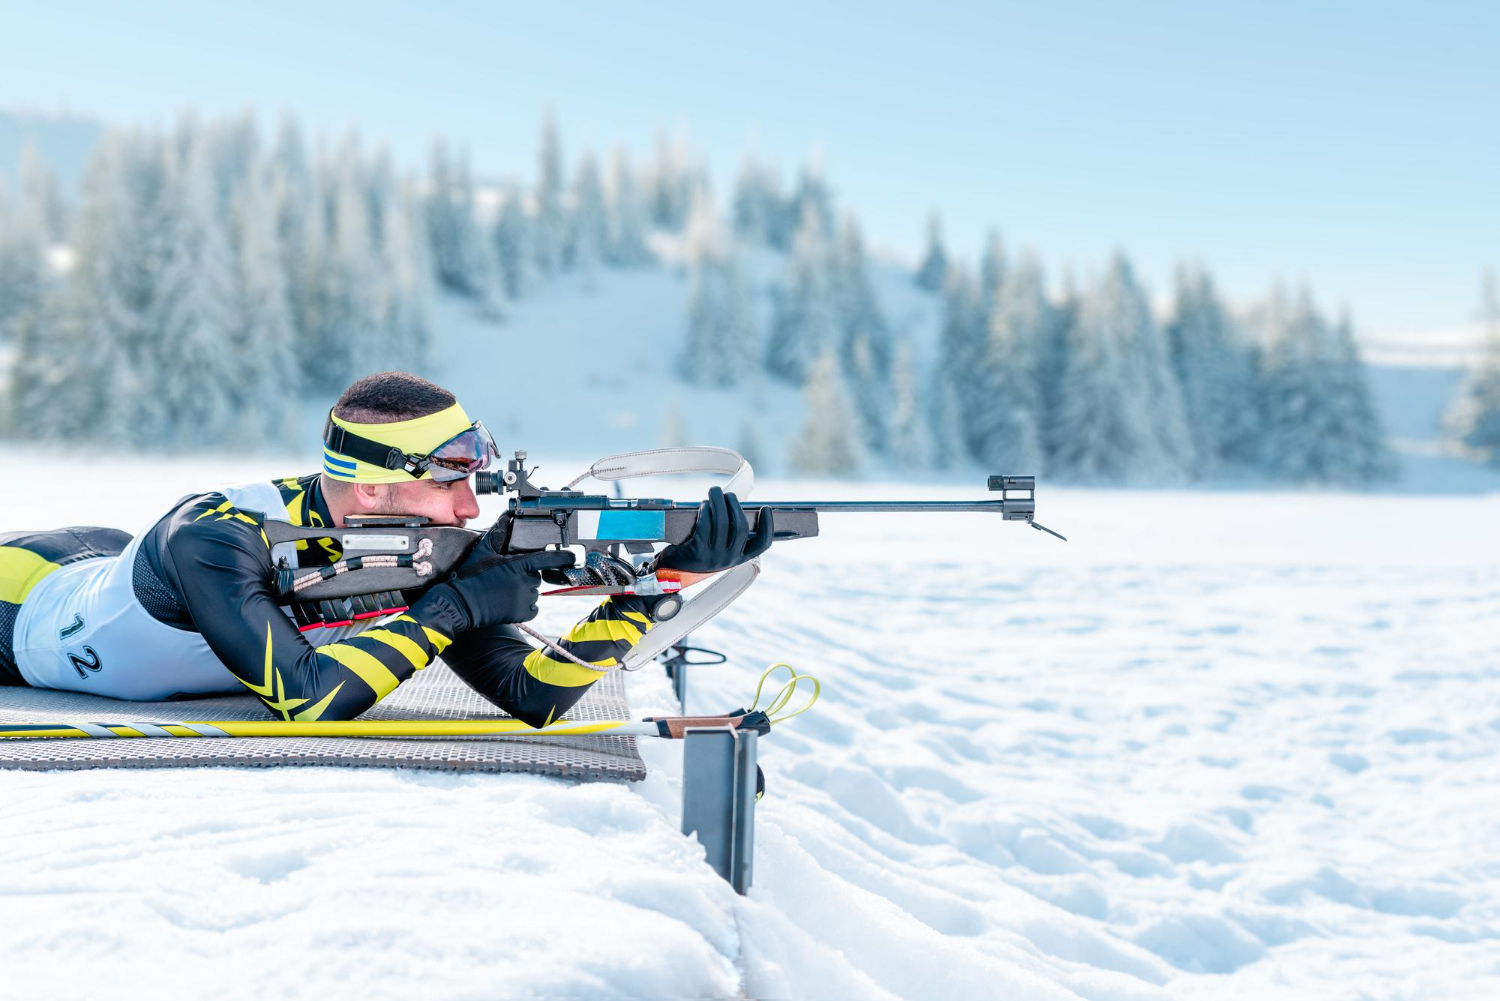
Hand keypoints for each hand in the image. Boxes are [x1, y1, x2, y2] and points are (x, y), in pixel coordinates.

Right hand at [413, 537, 575, 635]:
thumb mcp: (483, 551)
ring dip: (523, 592)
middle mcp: (526, 581)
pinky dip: (524, 607)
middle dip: (525, 577)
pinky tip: (507, 603)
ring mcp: (525, 598)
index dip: (563, 557)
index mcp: (518, 564)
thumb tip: (506, 517)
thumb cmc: (470, 576)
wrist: (461, 604)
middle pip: (536, 577)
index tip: (573, 557)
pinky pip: (532, 609)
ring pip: (533, 593)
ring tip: (503, 592)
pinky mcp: (523, 614)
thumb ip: (498, 533)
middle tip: (505, 580)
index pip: (548, 559)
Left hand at [657, 486, 773, 574]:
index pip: (762, 545)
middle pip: (742, 527)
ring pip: (723, 523)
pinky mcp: (698, 552)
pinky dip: (706, 511)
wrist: (674, 568)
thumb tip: (734, 505)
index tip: (766, 508)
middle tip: (727, 494)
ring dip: (719, 503)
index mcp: (740, 557)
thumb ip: (731, 532)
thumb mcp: (720, 547)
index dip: (768, 526)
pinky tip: (704, 505)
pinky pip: (706, 526)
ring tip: (714, 493)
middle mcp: (730, 559)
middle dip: (735, 505)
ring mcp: (714, 557)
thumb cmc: (700, 550)